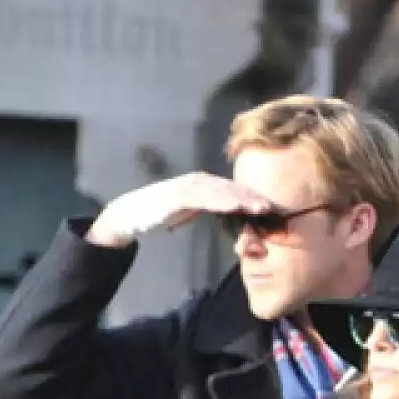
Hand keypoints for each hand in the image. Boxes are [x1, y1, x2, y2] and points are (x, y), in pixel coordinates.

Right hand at [86, 173, 273, 248]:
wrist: (124, 217)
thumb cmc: (152, 216)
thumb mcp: (182, 213)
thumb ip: (201, 210)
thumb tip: (219, 215)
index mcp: (199, 186)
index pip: (230, 190)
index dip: (250, 197)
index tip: (270, 208)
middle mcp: (195, 182)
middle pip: (229, 187)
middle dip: (252, 196)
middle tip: (274, 207)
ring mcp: (185, 187)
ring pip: (220, 191)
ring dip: (241, 198)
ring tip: (260, 207)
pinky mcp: (175, 196)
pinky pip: (202, 198)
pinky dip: (220, 201)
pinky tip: (234, 206)